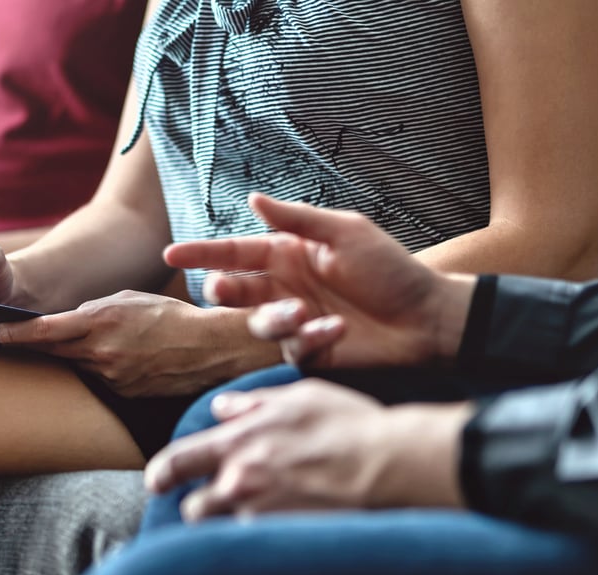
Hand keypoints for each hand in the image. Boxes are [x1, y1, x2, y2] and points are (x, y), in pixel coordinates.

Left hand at [0, 291, 267, 397]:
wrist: (207, 348)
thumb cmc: (169, 316)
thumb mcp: (127, 299)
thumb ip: (93, 309)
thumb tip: (68, 322)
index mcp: (99, 321)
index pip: (45, 331)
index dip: (15, 334)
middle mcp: (100, 352)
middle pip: (54, 352)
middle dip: (35, 346)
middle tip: (13, 340)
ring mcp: (111, 376)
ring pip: (79, 366)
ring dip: (79, 357)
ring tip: (109, 343)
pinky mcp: (123, 393)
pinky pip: (102, 380)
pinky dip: (103, 369)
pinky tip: (125, 360)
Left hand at [144, 380, 471, 520]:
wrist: (390, 465)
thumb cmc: (349, 424)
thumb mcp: (298, 397)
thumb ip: (252, 403)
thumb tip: (222, 408)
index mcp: (237, 443)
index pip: (177, 461)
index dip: (160, 474)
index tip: (156, 483)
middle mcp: (240, 483)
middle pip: (195, 509)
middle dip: (203, 508)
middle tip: (222, 504)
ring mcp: (261, 517)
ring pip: (225, 533)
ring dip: (232, 528)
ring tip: (257, 521)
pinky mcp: (284, 542)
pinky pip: (257, 548)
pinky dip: (263, 544)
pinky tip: (282, 537)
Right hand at [164, 193, 475, 368]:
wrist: (427, 318)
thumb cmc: (392, 270)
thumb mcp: (347, 233)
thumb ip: (297, 220)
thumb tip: (253, 199)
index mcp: (287, 255)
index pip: (233, 253)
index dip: (201, 254)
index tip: (170, 255)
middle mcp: (283, 288)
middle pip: (233, 290)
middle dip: (222, 290)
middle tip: (221, 291)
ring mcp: (293, 322)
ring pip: (256, 323)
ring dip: (272, 317)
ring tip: (301, 312)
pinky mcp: (307, 352)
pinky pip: (289, 348)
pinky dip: (308, 339)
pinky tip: (335, 329)